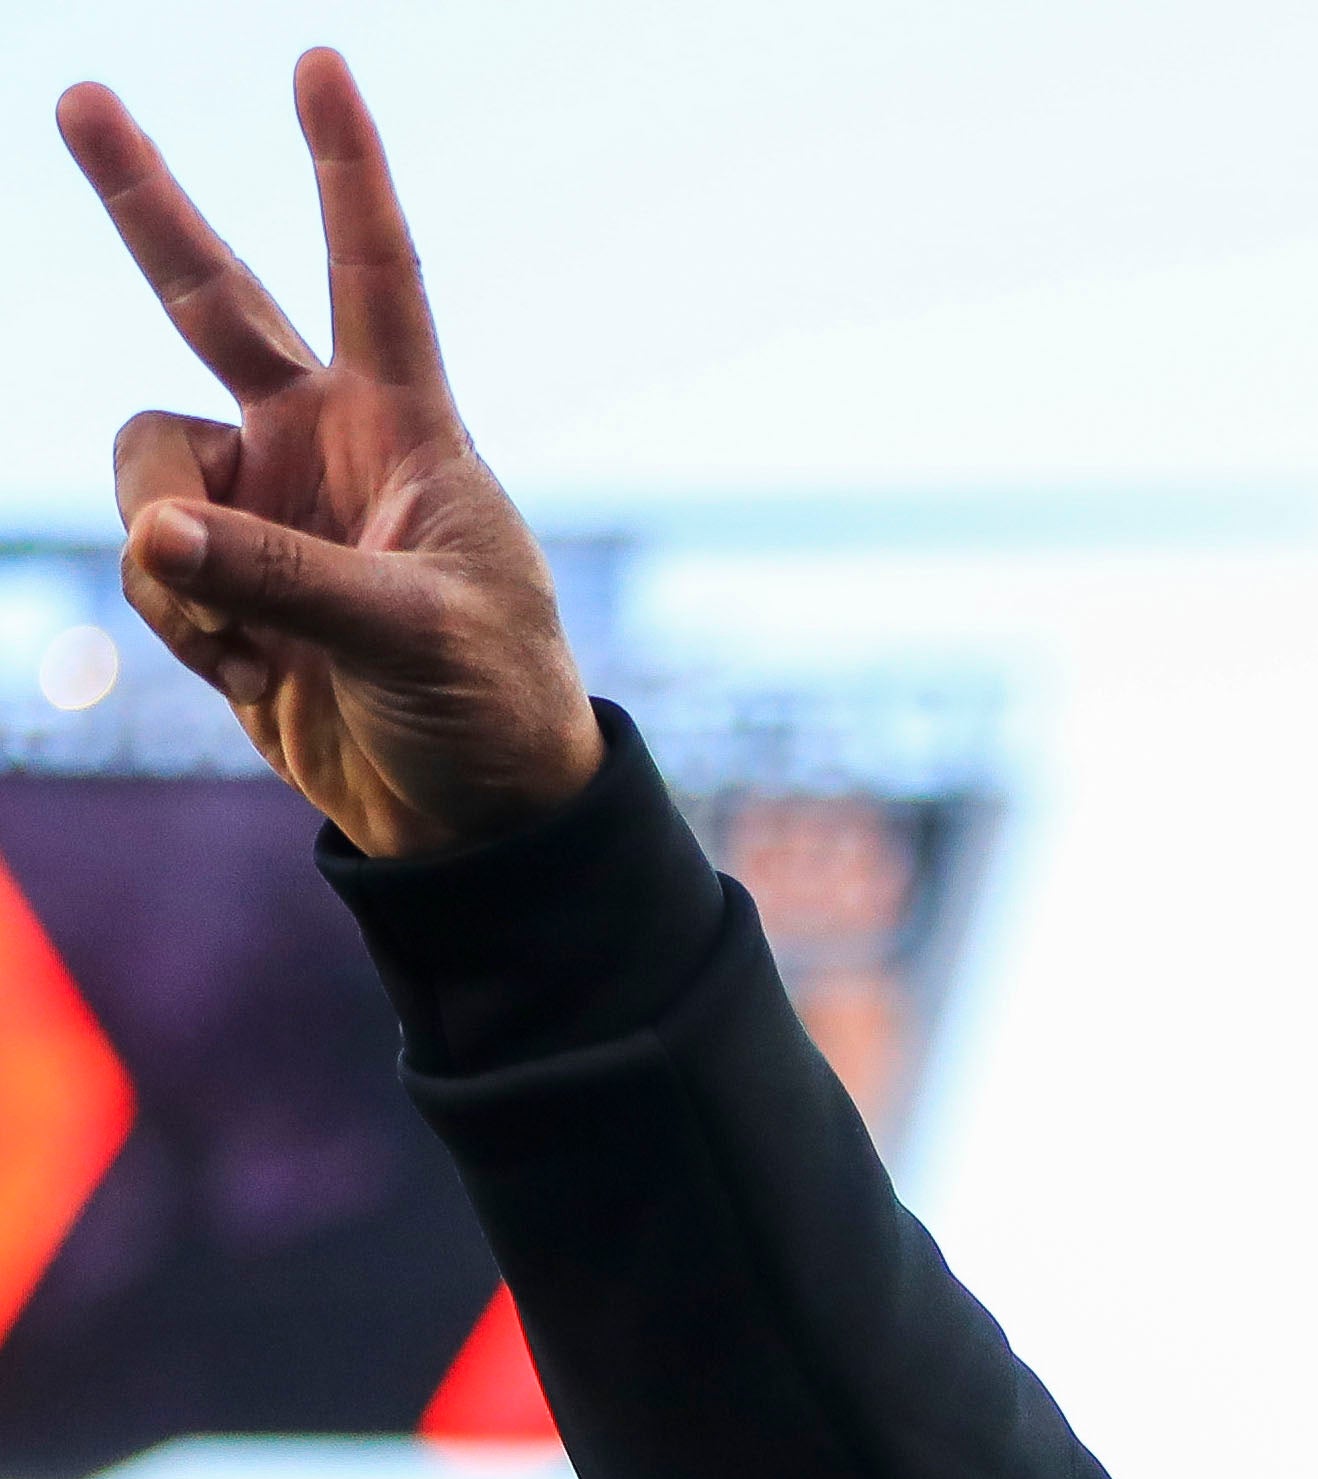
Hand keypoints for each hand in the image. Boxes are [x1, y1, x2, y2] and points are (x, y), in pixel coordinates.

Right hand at [59, 50, 599, 857]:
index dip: (344, 170)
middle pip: (212, 297)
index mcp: (406, 428)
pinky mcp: (216, 575)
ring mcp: (259, 503)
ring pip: (145, 472)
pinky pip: (147, 566)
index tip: (320, 64)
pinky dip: (186, 628)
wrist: (467, 817)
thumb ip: (280, 581)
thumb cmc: (487, 709)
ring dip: (175, 562)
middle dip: (144, 203)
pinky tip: (261, 678)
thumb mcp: (409, 640)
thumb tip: (155, 532)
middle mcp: (321, 442)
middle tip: (83, 96)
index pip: (375, 274)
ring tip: (266, 644)